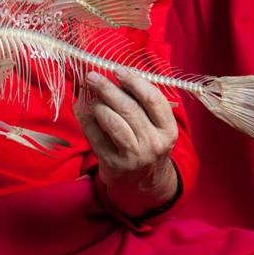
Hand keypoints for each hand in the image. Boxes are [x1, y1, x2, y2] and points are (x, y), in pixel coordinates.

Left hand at [74, 67, 178, 216]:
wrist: (144, 184)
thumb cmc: (148, 144)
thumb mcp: (157, 127)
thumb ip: (144, 103)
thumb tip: (118, 75)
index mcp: (168, 130)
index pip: (153, 99)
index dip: (134, 81)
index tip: (118, 70)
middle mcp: (153, 143)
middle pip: (129, 108)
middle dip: (107, 88)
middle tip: (93, 76)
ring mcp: (134, 156)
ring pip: (113, 122)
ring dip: (98, 105)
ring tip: (91, 99)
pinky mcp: (114, 164)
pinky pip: (97, 138)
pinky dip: (88, 122)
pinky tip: (85, 113)